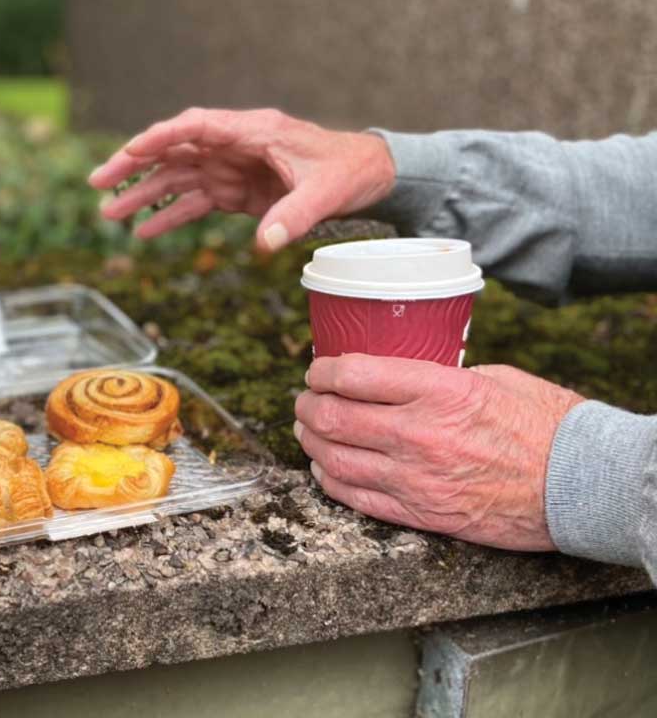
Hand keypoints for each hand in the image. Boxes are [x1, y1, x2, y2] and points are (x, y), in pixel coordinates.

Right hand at [89, 108, 396, 251]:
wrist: (367, 175)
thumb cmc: (348, 171)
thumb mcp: (326, 193)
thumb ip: (294, 216)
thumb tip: (265, 245)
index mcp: (254, 131)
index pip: (196, 127)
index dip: (161, 137)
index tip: (132, 151)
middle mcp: (235, 146)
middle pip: (174, 150)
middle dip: (134, 165)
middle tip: (97, 182)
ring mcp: (232, 168)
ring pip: (177, 177)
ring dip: (143, 194)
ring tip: (108, 214)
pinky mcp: (236, 191)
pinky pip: (195, 202)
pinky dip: (170, 216)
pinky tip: (143, 231)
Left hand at [294, 355, 584, 550]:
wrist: (580, 484)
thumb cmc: (544, 424)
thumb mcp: (490, 378)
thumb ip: (438, 377)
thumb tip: (398, 375)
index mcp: (438, 391)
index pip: (353, 374)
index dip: (321, 371)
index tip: (316, 370)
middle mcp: (419, 433)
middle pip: (332, 417)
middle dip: (306, 405)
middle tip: (304, 400)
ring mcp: (416, 478)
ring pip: (334, 459)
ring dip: (310, 442)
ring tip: (307, 430)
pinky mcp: (421, 513)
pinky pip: (356, 498)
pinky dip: (330, 480)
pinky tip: (325, 468)